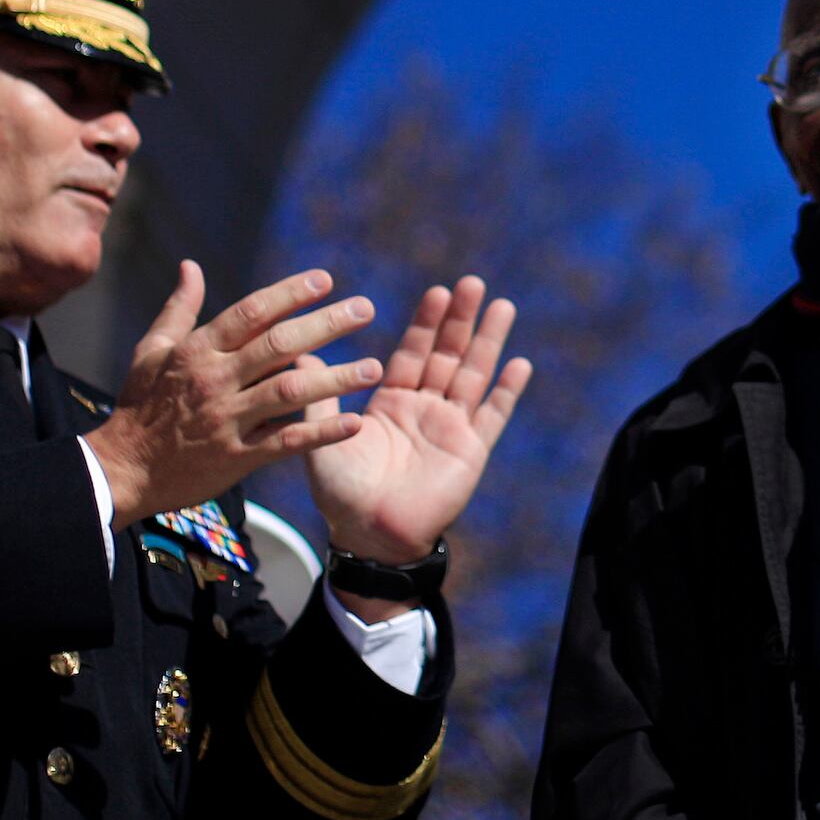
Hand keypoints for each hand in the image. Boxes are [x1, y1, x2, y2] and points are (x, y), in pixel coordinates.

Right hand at [83, 264, 380, 528]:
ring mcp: (227, 420)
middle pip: (278, 345)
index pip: (251, 312)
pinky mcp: (236, 458)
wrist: (121, 471)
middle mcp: (215, 380)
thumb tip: (191, 265)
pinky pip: (285, 443)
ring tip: (373, 367)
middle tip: (366, 308)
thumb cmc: (139, 406)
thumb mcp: (151, 351)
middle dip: (326, 324)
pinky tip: (353, 422)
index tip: (327, 279)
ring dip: (335, 379)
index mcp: (198, 351)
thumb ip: (180, 308)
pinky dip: (320, 433)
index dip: (290, 294)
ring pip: (289, 392)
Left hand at [306, 275, 528, 597]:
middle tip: (471, 283)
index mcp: (391, 402)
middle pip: (448, 354)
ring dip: (489, 342)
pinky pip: (492, 416)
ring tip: (503, 306)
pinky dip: (507, 392)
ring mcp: (450, 427)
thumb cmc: (342, 494)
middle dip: (460, 320)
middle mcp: (424, 408)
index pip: (413, 352)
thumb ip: (319, 398)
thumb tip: (300, 353)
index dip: (426, 323)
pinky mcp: (471, 451)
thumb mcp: (321, 439)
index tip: (438, 291)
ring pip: (475, 375)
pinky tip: (520, 365)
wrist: (370, 536)